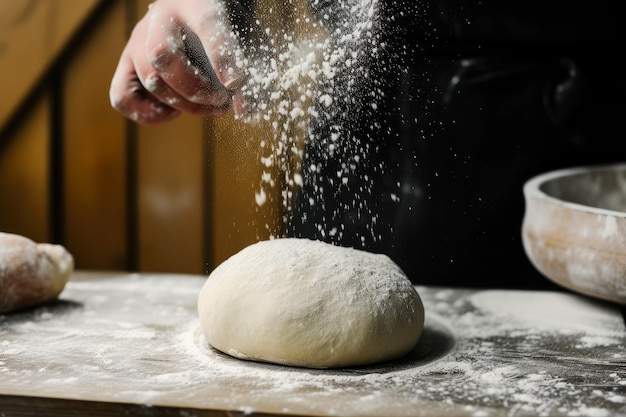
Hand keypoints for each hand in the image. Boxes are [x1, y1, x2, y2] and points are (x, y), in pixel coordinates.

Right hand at [109, 0, 249, 124]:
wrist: (202, 12)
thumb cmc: (230, 29)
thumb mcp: (251, 46)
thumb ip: (254, 78)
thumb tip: (245, 113)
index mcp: (201, 2)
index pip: (207, 24)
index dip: (221, 56)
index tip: (235, 81)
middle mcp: (162, 16)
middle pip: (163, 56)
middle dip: (197, 90)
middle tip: (223, 101)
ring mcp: (140, 39)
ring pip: (149, 79)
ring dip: (184, 105)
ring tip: (211, 107)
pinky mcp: (128, 62)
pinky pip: (122, 96)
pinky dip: (147, 113)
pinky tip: (174, 111)